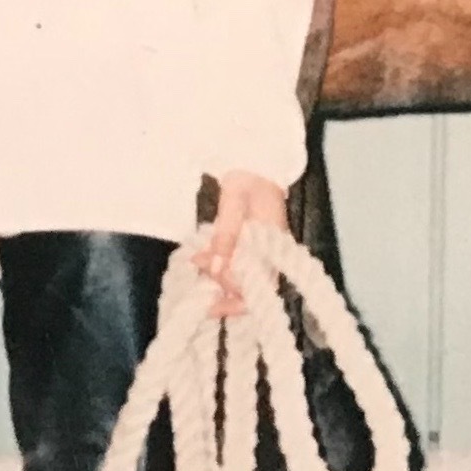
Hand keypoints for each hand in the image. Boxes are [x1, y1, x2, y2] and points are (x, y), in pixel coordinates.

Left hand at [197, 171, 288, 319]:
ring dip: (215, 274)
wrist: (254, 164)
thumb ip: (226, 238)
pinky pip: (231, 262)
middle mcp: (268, 254)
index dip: (238, 303)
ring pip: (236, 275)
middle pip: (246, 286)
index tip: (213, 306)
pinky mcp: (246, 243)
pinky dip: (215, 262)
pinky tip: (200, 256)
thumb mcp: (234, 207)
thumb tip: (216, 269)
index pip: (262, 287)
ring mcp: (257, 249)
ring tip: (197, 260)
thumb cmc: (249, 183)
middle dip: (220, 285)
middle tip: (200, 272)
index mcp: (273, 247)